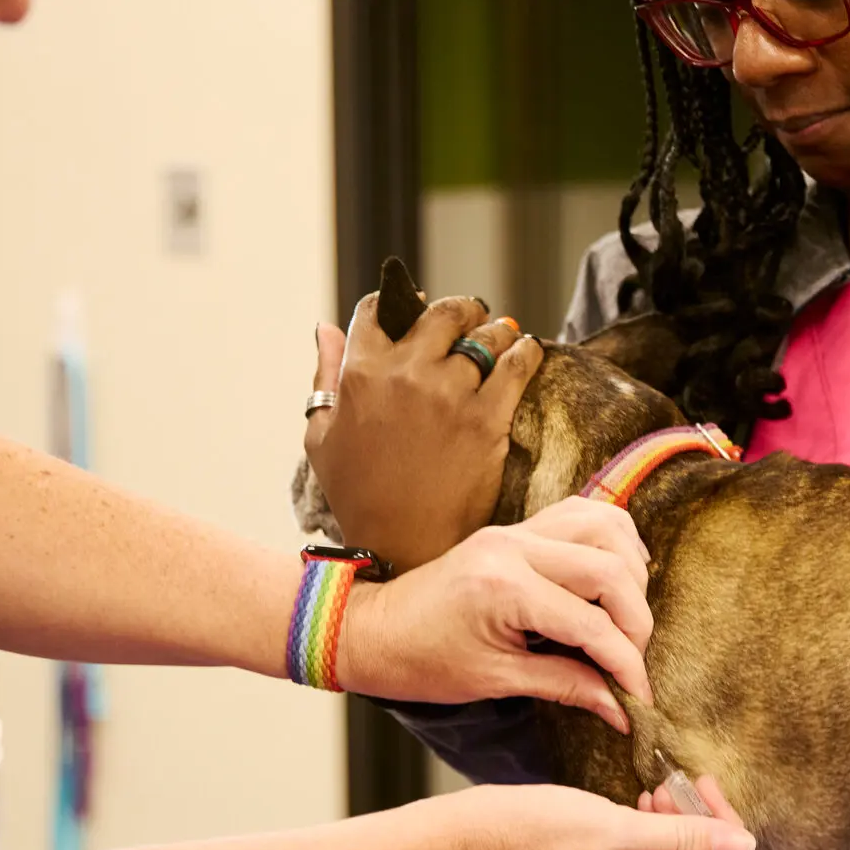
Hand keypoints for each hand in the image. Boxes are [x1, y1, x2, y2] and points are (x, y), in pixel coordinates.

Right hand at [306, 293, 541, 570]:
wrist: (402, 546)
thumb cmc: (357, 496)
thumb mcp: (321, 436)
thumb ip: (324, 376)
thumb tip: (325, 329)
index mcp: (360, 374)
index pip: (378, 311)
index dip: (399, 304)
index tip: (416, 308)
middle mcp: (405, 374)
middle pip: (442, 314)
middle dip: (459, 310)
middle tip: (472, 317)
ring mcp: (449, 394)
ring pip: (484, 335)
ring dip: (495, 331)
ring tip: (502, 337)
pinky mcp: (487, 418)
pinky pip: (517, 364)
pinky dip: (526, 351)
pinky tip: (528, 350)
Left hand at [338, 498, 655, 731]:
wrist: (372, 630)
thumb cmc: (422, 662)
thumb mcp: (496, 681)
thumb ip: (566, 686)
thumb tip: (620, 707)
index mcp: (505, 589)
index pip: (592, 624)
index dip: (626, 665)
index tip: (639, 699)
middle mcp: (515, 547)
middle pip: (612, 569)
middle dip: (635, 622)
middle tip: (631, 661)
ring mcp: (516, 530)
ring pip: (606, 528)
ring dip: (630, 573)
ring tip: (626, 619)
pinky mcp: (516, 527)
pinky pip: (581, 514)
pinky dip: (610, 541)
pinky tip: (614, 576)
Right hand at [449, 780, 834, 849]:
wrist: (467, 839)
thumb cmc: (535, 835)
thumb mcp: (620, 829)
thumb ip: (687, 840)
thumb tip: (744, 849)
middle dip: (716, 843)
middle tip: (707, 787)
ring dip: (684, 831)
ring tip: (668, 787)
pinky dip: (657, 834)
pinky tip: (651, 799)